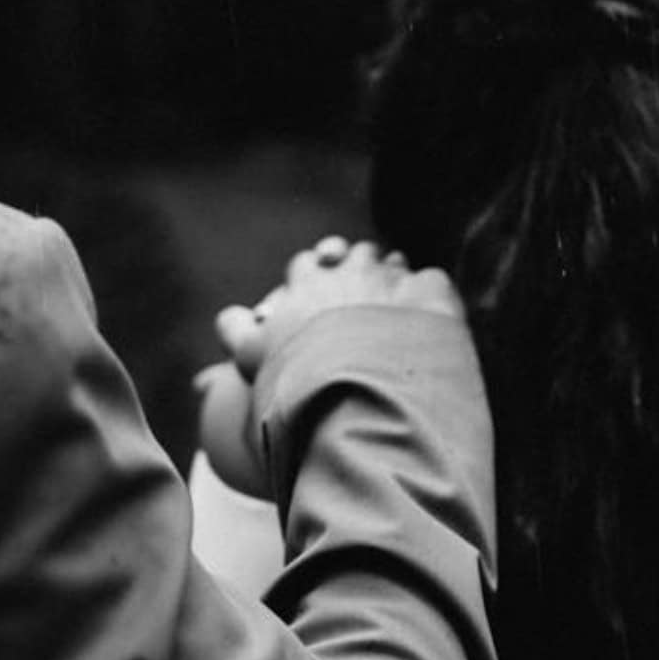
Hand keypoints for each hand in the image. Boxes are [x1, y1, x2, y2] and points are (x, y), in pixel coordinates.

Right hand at [216, 239, 462, 381]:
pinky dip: (427, 297)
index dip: (310, 279)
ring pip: (392, 264)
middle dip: (353, 271)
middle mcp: (350, 269)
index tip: (315, 297)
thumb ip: (237, 334)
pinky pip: (431, 282)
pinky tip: (426, 319)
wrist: (362, 403)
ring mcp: (395, 279)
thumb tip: (224, 327)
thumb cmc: (298, 385)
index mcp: (307, 280)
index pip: (307, 265)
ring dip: (390, 281)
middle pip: (353, 256)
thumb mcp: (253, 360)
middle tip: (355, 300)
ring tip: (392, 311)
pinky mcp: (434, 295)